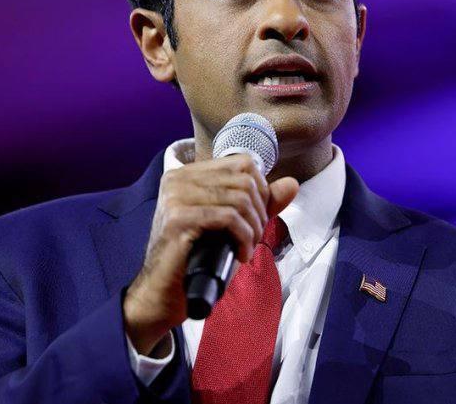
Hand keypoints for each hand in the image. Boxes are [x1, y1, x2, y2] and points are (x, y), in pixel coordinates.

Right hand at [123, 154, 298, 354]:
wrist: (163, 293)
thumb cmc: (197, 259)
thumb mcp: (233, 225)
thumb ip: (260, 203)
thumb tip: (292, 184)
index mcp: (188, 173)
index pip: (242, 163)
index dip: (261, 190)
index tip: (256, 218)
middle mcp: (178, 178)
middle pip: (245, 180)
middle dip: (260, 212)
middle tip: (253, 239)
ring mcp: (176, 196)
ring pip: (240, 199)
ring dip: (253, 228)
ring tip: (248, 248)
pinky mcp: (178, 218)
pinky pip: (229, 217)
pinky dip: (244, 237)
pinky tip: (241, 254)